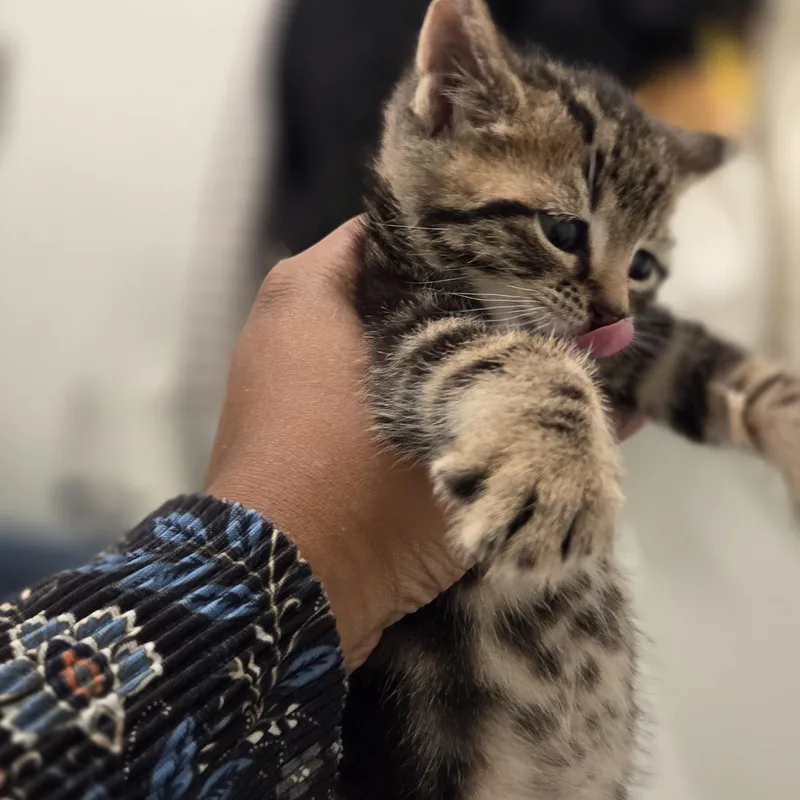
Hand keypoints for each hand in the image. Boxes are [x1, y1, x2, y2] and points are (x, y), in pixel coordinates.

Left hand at [205, 217, 646, 669]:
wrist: (283, 601)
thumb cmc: (358, 488)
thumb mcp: (456, 417)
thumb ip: (535, 370)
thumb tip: (614, 331)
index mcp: (313, 290)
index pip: (409, 229)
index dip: (482, 238)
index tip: (547, 246)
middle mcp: (299, 324)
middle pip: (412, 289)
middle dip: (487, 301)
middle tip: (563, 300)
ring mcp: (306, 383)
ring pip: (408, 347)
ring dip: (472, 356)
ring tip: (553, 349)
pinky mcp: (320, 436)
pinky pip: (393, 398)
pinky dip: (442, 401)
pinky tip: (506, 409)